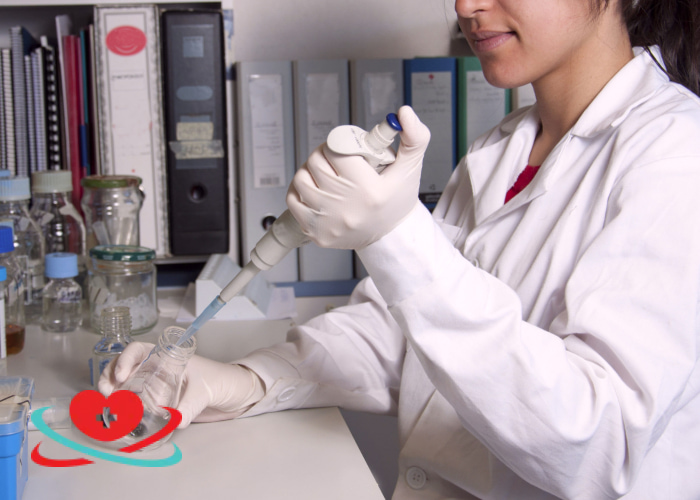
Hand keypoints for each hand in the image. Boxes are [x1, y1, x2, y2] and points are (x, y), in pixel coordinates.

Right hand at [98, 342, 264, 427]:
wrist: (236, 394)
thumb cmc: (223, 381)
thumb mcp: (207, 390)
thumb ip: (191, 406)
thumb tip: (175, 421)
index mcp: (168, 358)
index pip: (139, 350)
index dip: (125, 358)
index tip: (121, 374)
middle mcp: (158, 370)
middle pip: (126, 366)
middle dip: (110, 375)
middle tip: (107, 392)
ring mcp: (158, 386)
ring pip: (127, 383)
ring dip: (113, 391)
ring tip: (107, 402)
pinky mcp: (160, 403)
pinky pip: (137, 401)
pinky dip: (124, 406)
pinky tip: (118, 414)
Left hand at [287, 105, 430, 249]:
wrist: (390, 238)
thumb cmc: (397, 201)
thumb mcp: (410, 169)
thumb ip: (414, 138)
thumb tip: (404, 113)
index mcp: (367, 189)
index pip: (336, 150)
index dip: (339, 144)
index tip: (346, 149)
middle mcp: (345, 206)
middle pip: (315, 162)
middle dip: (325, 155)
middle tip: (336, 160)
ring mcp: (327, 221)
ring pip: (301, 178)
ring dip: (310, 171)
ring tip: (326, 174)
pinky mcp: (316, 232)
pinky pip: (293, 200)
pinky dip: (300, 190)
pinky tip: (315, 189)